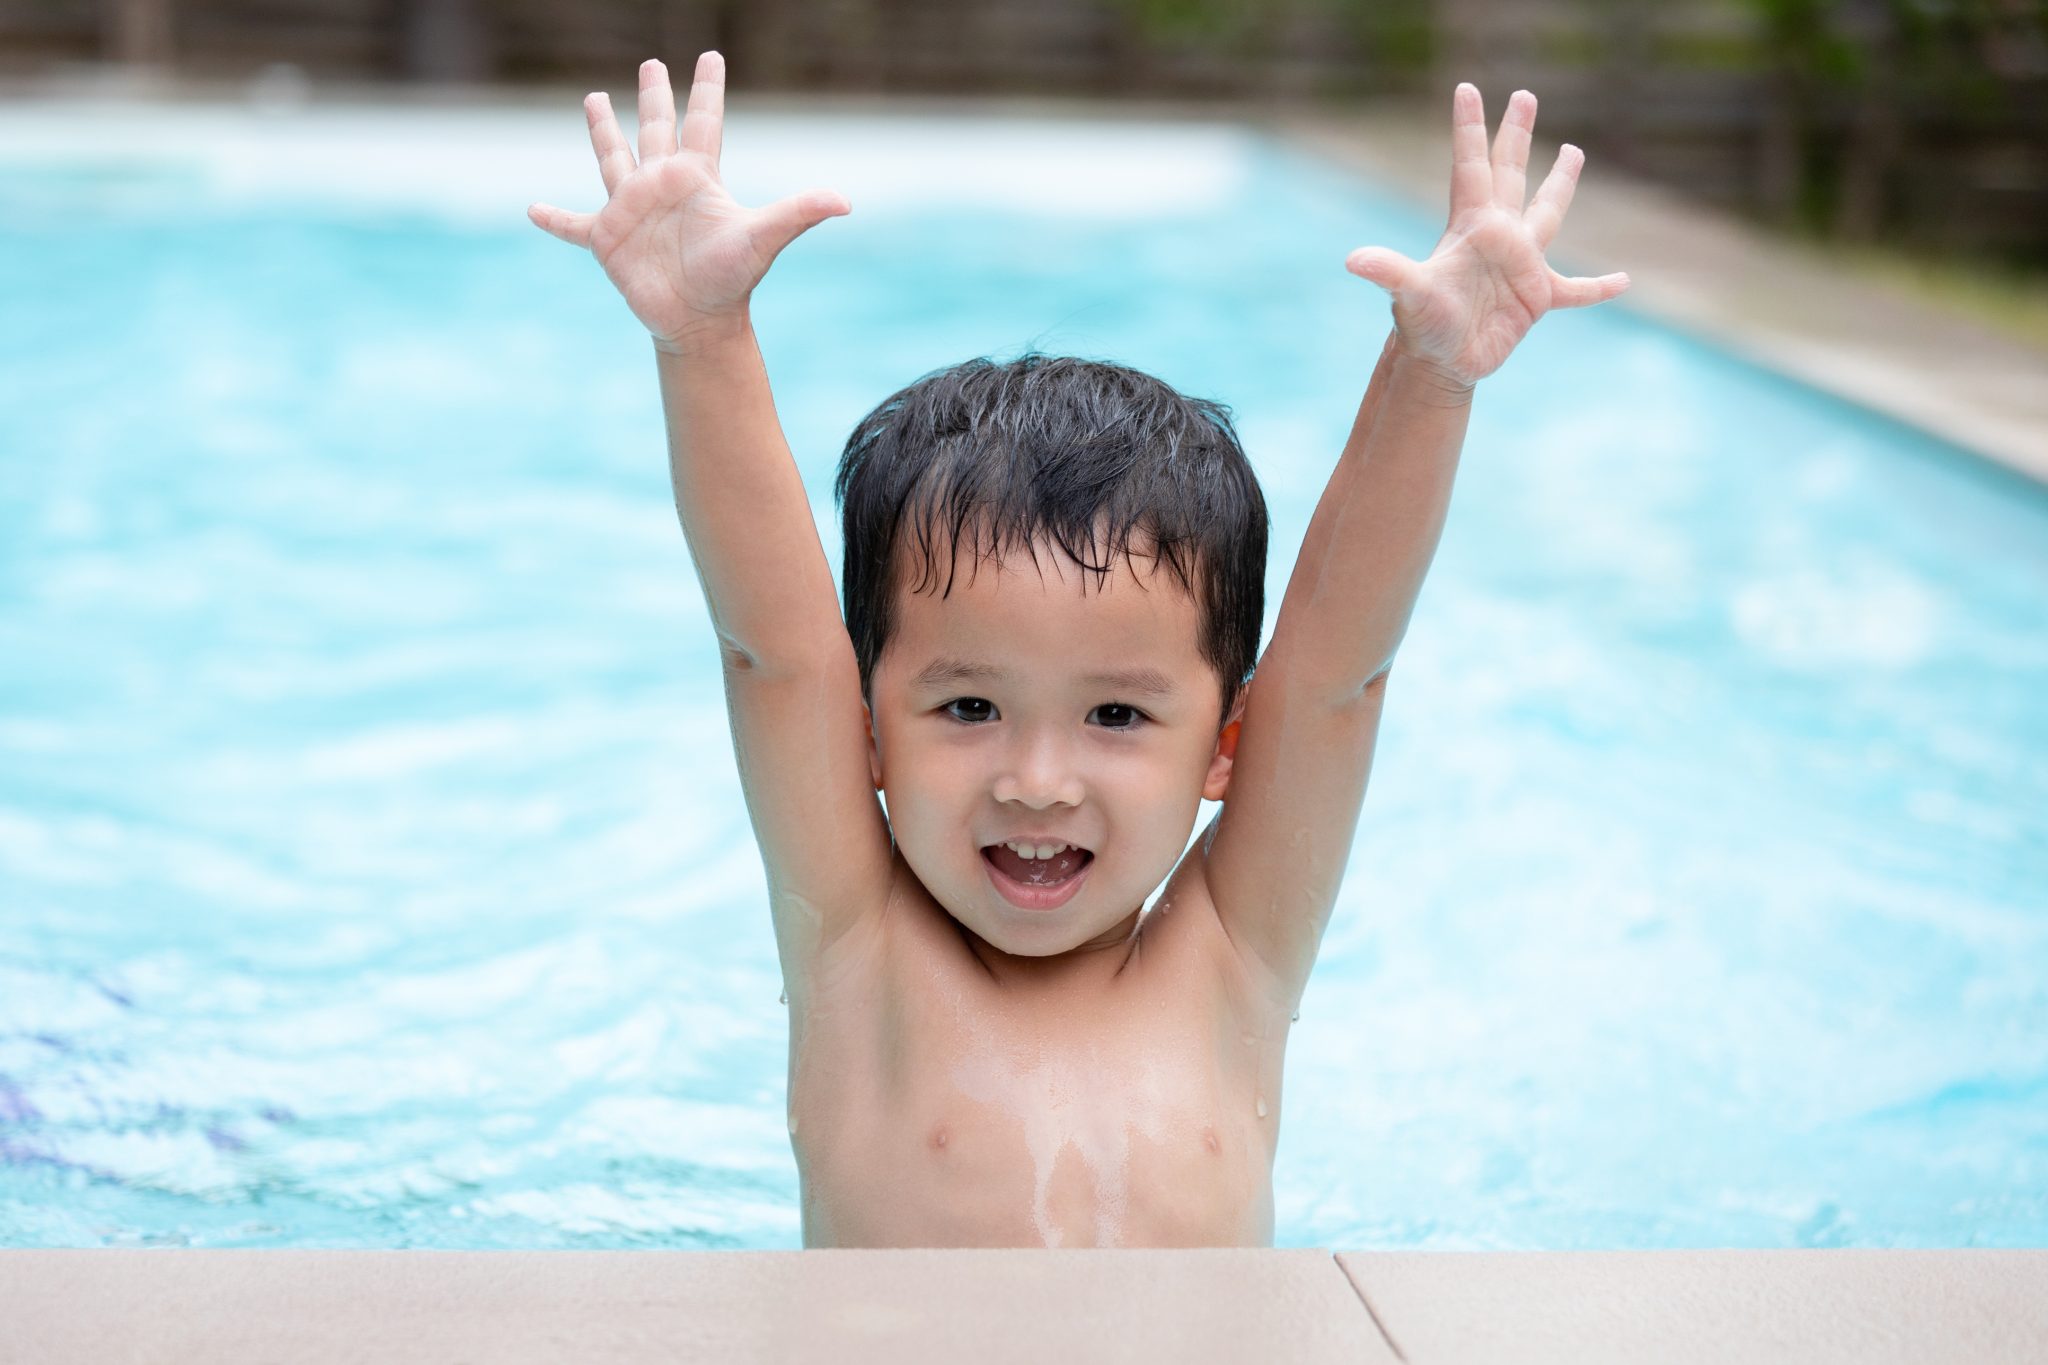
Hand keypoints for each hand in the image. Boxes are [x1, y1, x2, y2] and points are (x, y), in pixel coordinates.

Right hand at [526, 53, 849, 352]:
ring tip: (594, 99)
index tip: (712, 57)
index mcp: (698, 177)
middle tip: (652, 65)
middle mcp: (663, 185)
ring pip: (613, 158)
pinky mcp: (607, 239)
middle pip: (656, 128)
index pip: (703, 121)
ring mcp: (632, 209)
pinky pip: (574, 225)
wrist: (702, 321)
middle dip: (654, 97)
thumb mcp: (763, 237)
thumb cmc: (733, 278)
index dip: (707, 89)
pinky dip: (554, 218)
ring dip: (602, 131)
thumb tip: (845, 201)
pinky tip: (533, 209)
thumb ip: (799, 212)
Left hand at [1345, 85, 1629, 388]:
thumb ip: (1390, 272)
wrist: (1440, 363)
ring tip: (1573, 151)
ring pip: (1546, 214)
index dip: (1470, 129)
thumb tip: (1352, 260)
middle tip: (1524, 95)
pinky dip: (1599, 287)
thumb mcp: (1410, 294)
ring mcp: (1521, 265)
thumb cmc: (1422, 326)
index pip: (1471, 166)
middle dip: (1516, 135)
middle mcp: (1498, 236)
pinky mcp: (1537, 298)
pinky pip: (1577, 289)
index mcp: (1471, 226)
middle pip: (1510, 174)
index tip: (1466, 88)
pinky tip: (1624, 280)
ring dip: (1560, 184)